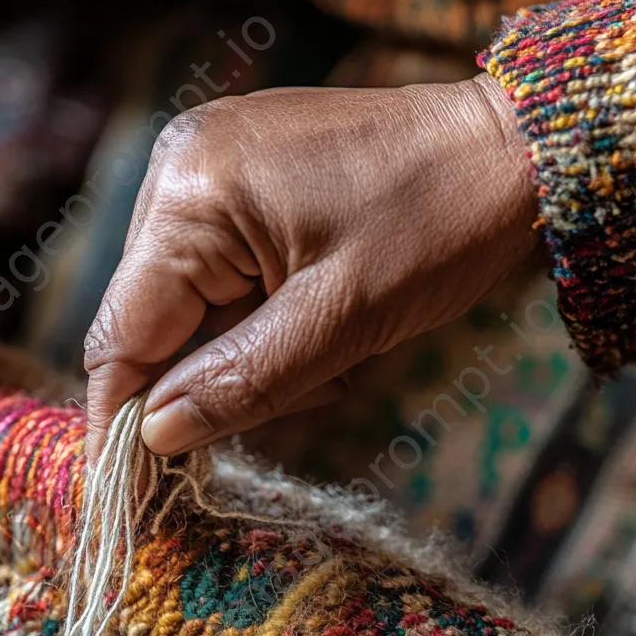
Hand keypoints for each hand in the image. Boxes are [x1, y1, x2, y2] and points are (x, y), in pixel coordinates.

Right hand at [83, 74, 537, 459]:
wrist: (514, 144)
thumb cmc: (440, 225)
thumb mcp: (340, 322)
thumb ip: (238, 384)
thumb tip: (153, 437)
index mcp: (193, 195)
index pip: (124, 333)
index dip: (121, 417)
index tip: (124, 491)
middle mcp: (180, 168)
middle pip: (152, 323)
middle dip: (212, 381)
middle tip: (303, 395)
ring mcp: (205, 166)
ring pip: (188, 308)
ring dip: (245, 353)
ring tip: (331, 350)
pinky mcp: (233, 176)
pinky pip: (215, 276)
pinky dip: (257, 318)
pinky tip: (317, 317)